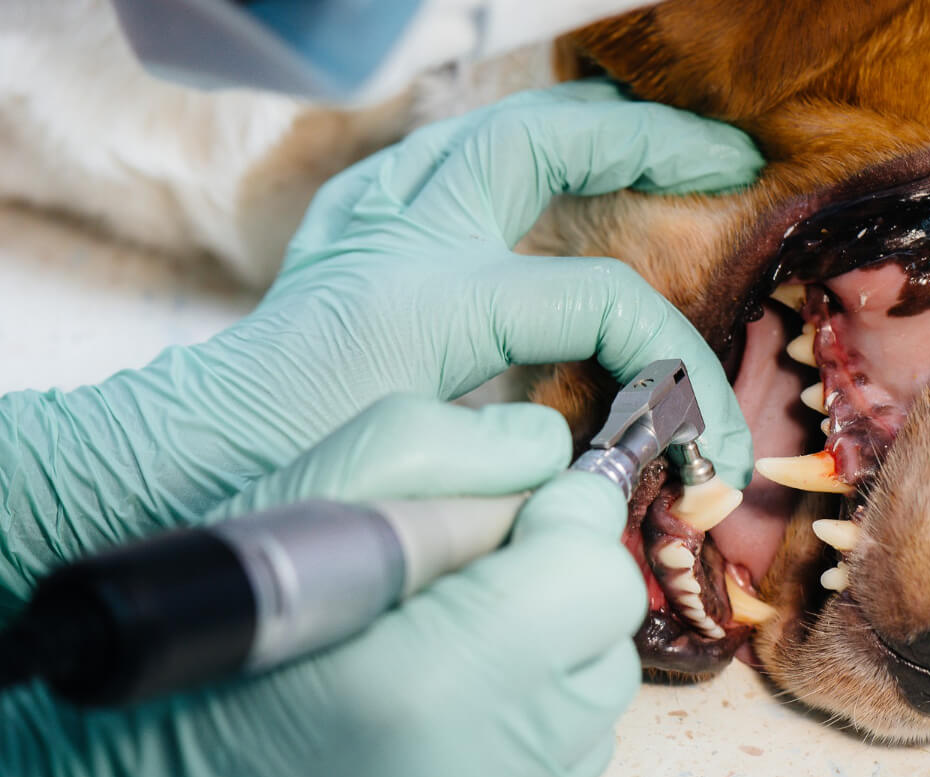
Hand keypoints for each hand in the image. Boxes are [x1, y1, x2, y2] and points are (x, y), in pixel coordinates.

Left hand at [0, 80, 762, 615]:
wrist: (185, 459)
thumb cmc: (298, 478)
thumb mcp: (438, 484)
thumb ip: (543, 470)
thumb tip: (626, 468)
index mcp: (438, 299)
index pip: (603, 301)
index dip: (677, 365)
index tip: (707, 446)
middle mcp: (409, 233)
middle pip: (550, 139)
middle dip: (654, 141)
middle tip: (730, 157)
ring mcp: (375, 215)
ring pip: (495, 126)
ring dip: (584, 125)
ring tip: (652, 138)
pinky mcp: (353, 226)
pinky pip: (444, 158)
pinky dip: (505, 155)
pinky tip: (534, 176)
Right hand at [0, 396, 644, 776]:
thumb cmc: (181, 655)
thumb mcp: (292, 511)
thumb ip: (435, 466)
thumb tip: (549, 456)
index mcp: (430, 677)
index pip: (592, 574)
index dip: (571, 519)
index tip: (539, 499)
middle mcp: (477, 773)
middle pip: (605, 642)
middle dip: (565, 584)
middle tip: (492, 562)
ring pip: (592, 711)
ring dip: (552, 654)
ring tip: (463, 632)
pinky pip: (557, 774)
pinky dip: (530, 722)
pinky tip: (453, 698)